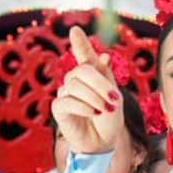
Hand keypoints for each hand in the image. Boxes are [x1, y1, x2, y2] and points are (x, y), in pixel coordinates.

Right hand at [50, 27, 122, 155]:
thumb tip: (103, 56)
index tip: (75, 30)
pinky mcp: (59, 109)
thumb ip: (106, 77)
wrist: (103, 142)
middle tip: (113, 98)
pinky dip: (83, 107)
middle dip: (99, 83)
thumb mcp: (114, 96)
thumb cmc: (109, 118)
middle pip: (82, 71)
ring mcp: (66, 93)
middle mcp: (76, 81)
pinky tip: (93, 114)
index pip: (84, 55)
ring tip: (104, 110)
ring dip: (93, 98)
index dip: (80, 43)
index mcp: (91, 74)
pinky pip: (67, 101)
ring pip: (75, 85)